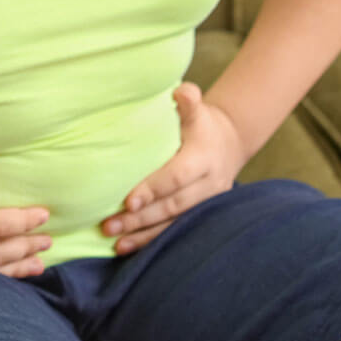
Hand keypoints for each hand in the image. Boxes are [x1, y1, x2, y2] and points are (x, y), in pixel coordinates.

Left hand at [101, 82, 245, 254]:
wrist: (230, 142)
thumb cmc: (203, 123)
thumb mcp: (199, 109)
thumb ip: (189, 100)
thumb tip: (181, 91)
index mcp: (203, 158)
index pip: (177, 177)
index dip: (154, 189)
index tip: (129, 200)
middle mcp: (208, 186)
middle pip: (172, 206)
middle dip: (140, 218)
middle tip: (109, 225)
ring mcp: (206, 205)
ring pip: (174, 225)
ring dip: (144, 236)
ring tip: (116, 243)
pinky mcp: (201, 216)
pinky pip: (176, 232)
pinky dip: (153, 242)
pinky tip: (130, 248)